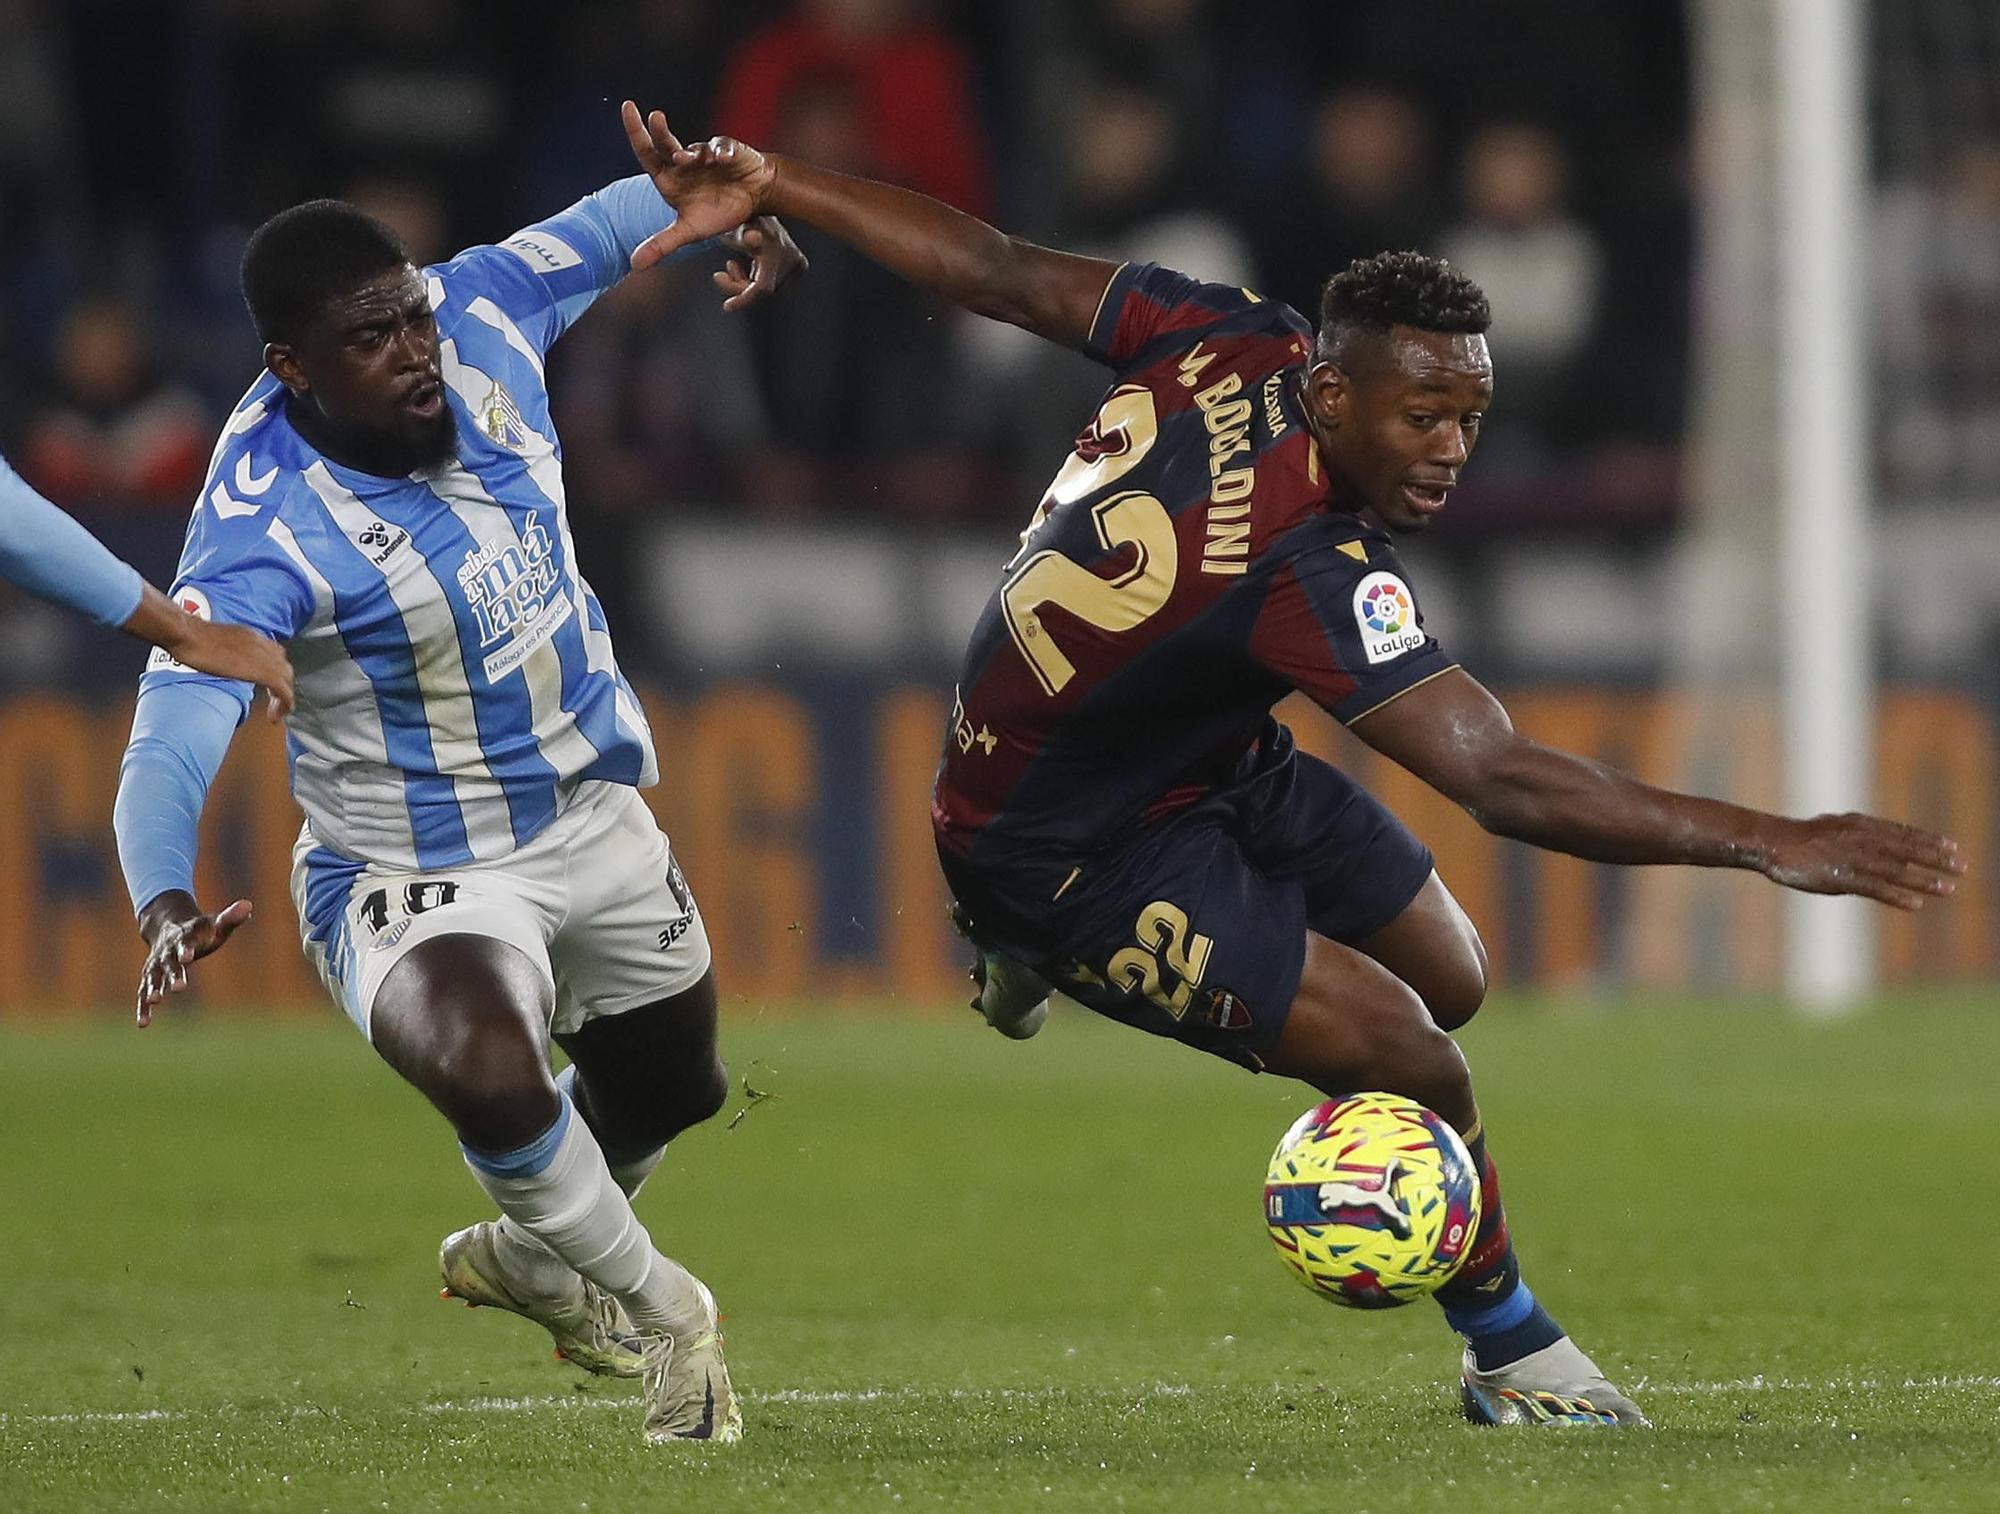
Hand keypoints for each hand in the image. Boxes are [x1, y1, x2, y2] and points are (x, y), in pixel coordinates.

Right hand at [136, 890, 253, 1026]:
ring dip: (153, 989)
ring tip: (155, 1001)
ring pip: (152, 978)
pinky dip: (143, 1008)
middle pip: (169, 963)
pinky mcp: (149, 977)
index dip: (186, 949)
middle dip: (174, 974)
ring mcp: (156, 965)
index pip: (185, 943)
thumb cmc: (200, 929)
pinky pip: (142, 993)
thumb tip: (248, 905)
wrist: (169, 926)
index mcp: (184, 937)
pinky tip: (143, 1024)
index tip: (187, 957)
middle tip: (180, 988)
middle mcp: (166, 951)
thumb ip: (231, 918)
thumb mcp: (215, 923)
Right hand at [165, 619, 294, 721]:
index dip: (276, 672)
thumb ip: (228, 650)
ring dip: (284, 697)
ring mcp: (263, 657)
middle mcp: (262, 644)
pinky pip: (282, 689)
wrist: (187, 633)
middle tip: (275, 703)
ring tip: (276, 713)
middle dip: (283, 686)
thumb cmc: (189, 636)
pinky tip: (276, 715)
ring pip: (287, 679)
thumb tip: (224, 661)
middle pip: (284, 667)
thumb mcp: (216, 640)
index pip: (275, 654)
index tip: (271, 687)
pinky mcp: (260, 671)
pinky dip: (284, 703)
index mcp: (252, 635)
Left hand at [621, 101, 776, 271]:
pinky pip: (722, 149)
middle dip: (658, 130)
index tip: (628, 106)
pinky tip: (723, 160)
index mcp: (669, 178)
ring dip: (691, 153)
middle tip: (654, 117)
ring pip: (694, 149)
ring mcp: (705, 155)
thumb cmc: (719, 211)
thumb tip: (636, 265)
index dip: (636, 131)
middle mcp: (684, 163)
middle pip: (665, 142)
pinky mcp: (727, 150)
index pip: (647, 152)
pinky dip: (721, 154)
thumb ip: (662, 244)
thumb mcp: (689, 232)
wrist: (753, 200)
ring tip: (689, 160)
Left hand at [711, 214, 807, 311]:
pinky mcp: (797, 266)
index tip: (727, 306)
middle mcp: (792, 259)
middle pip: (763, 290)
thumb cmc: (745, 215)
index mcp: (778, 251)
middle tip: (721, 276)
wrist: (762, 202)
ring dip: (746, 282)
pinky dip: (756, 279)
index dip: (745, 299)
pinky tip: (747, 267)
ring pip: (767, 289)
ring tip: (733, 266)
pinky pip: (772, 283)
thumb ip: (743, 237)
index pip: (763, 287)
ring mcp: (796, 264)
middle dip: (740, 286)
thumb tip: (754, 238)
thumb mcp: (738, 227)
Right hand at [1759, 813, 1963, 908]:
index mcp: (1859, 825)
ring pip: (1897, 869)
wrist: (1770, 842)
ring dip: (1925, 879)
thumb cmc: (1797, 838)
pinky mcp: (1841, 878)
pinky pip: (1876, 888)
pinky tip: (1917, 903)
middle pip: (1907, 849)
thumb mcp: (1831, 828)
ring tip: (1950, 888)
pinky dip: (1898, 895)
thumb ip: (1855, 836)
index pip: (1902, 832)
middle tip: (1961, 866)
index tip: (1952, 846)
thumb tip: (1871, 840)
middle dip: (1936, 858)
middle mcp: (1861, 839)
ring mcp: (1852, 859)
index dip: (1928, 839)